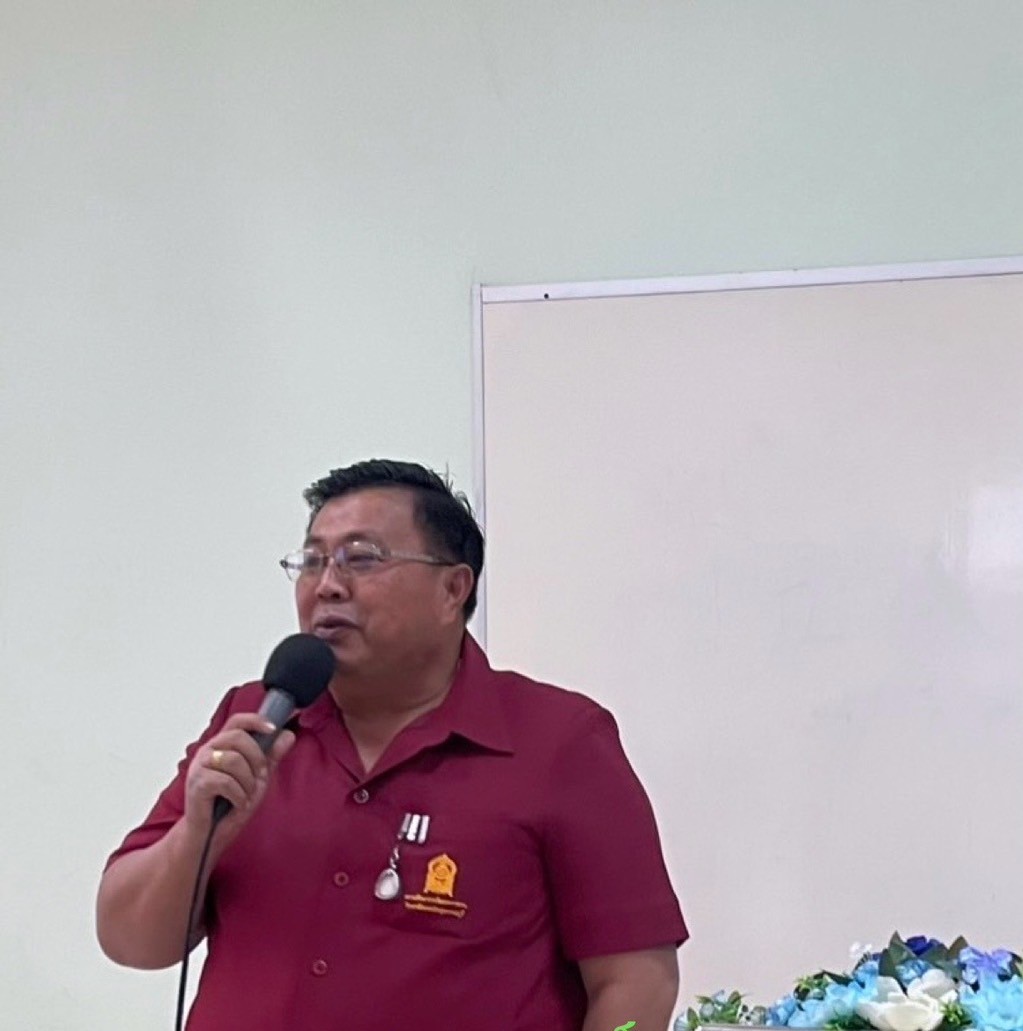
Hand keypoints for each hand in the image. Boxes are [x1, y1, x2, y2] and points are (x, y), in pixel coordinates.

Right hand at [184, 712, 296, 836]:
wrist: (209, 836)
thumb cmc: (230, 805)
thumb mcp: (258, 778)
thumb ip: (271, 756)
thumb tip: (288, 734)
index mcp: (221, 745)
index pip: (237, 721)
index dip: (256, 720)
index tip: (273, 728)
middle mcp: (208, 751)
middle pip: (238, 737)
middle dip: (256, 757)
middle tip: (260, 776)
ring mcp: (199, 767)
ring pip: (233, 759)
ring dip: (248, 781)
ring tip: (246, 795)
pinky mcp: (197, 784)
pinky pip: (225, 782)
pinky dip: (239, 795)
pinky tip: (238, 804)